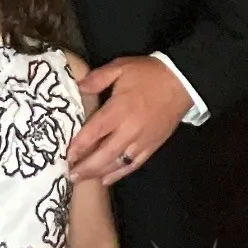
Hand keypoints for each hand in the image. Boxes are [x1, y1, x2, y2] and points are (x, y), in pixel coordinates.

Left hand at [67, 56, 191, 185]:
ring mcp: (142, 141)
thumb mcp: (120, 67)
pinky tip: (106, 179)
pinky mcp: (152, 146)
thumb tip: (78, 87)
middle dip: (86, 167)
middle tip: (69, 174)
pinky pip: (133, 165)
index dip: (80, 145)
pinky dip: (119, 174)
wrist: (181, 83)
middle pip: (104, 154)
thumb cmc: (148, 74)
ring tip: (82, 179)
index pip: (95, 132)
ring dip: (98, 173)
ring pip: (118, 163)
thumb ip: (97, 78)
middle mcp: (130, 129)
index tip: (66, 155)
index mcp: (119, 109)